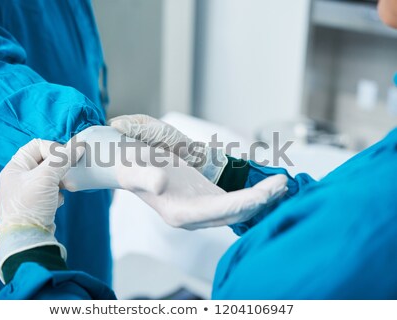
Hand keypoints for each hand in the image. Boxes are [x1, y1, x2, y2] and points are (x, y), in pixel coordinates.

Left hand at [0, 139, 81, 282]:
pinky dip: (58, 193)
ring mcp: (28, 190)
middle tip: (67, 173)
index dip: (54, 148)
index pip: (37, 145)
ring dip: (60, 180)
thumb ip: (62, 160)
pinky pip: (52, 190)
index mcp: (15, 166)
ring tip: (62, 188)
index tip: (65, 159)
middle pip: (46, 160)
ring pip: (51, 175)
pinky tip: (56, 202)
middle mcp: (19, 176)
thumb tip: (79, 145)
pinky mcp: (38, 202)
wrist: (28, 238)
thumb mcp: (46, 178)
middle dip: (59, 166)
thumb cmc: (31, 205)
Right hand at [56, 126, 287, 229]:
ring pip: (238, 211)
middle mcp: (193, 217)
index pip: (218, 212)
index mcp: (178, 213)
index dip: (245, 203)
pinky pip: (235, 203)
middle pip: (234, 214)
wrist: (127, 165)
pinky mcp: (206, 200)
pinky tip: (269, 186)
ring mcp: (201, 210)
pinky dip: (254, 195)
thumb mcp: (132, 168)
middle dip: (261, 201)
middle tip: (284, 183)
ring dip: (262, 200)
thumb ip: (143, 177)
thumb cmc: (130, 166)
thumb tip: (161, 182)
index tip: (268, 192)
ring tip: (283, 184)